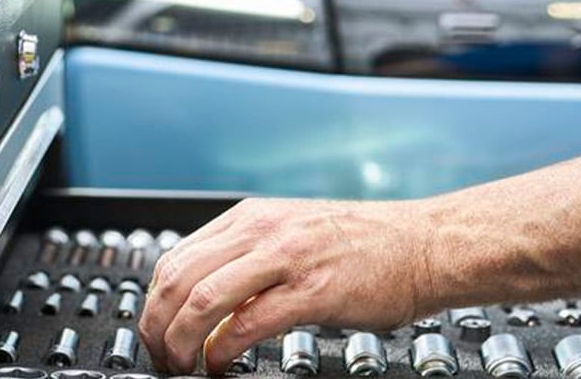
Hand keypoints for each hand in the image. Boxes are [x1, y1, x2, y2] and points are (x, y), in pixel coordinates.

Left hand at [141, 198, 437, 374]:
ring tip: (182, 366)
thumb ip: (251, 256)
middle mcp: (262, 230)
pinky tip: (220, 365)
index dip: (154, 303)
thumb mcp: (294, 232)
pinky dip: (222, 351)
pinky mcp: (313, 290)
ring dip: (180, 341)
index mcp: (252, 217)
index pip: (176, 257)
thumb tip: (207, 296)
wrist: (426, 244)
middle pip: (177, 278)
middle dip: (156, 325)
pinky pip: (247, 323)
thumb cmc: (367, 245)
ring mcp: (287, 258)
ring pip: (202, 299)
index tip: (155, 331)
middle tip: (159, 356)